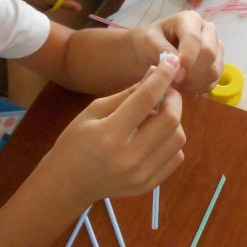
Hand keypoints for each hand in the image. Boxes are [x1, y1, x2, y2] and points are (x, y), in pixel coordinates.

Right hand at [47, 54, 185, 206]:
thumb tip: (154, 73)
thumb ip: (126, 94)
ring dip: (173, 120)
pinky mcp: (150, 184)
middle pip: (170, 119)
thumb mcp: (93, 111)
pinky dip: (171, 141)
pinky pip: (176, 157)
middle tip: (165, 91)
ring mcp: (142, 174)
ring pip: (178, 138)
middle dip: (173, 98)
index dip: (162, 76)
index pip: (146, 99)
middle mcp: (130, 156)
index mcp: (110, 134)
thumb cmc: (76, 142)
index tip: (171, 61)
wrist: (68, 184)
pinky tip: (156, 136)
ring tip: (156, 116)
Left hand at [131, 11, 223, 95]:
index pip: (195, 40)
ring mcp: (216, 48)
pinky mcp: (217, 64)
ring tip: (176, 84)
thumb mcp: (148, 41)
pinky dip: (198, 88)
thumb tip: (177, 62)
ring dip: (194, 83)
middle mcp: (208, 31)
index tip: (173, 76)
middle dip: (191, 73)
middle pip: (209, 54)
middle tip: (174, 81)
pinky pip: (214, 81)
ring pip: (214, 70)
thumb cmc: (150, 42)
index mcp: (191, 20)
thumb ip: (161, 49)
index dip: (186, 60)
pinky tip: (184, 87)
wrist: (152, 51)